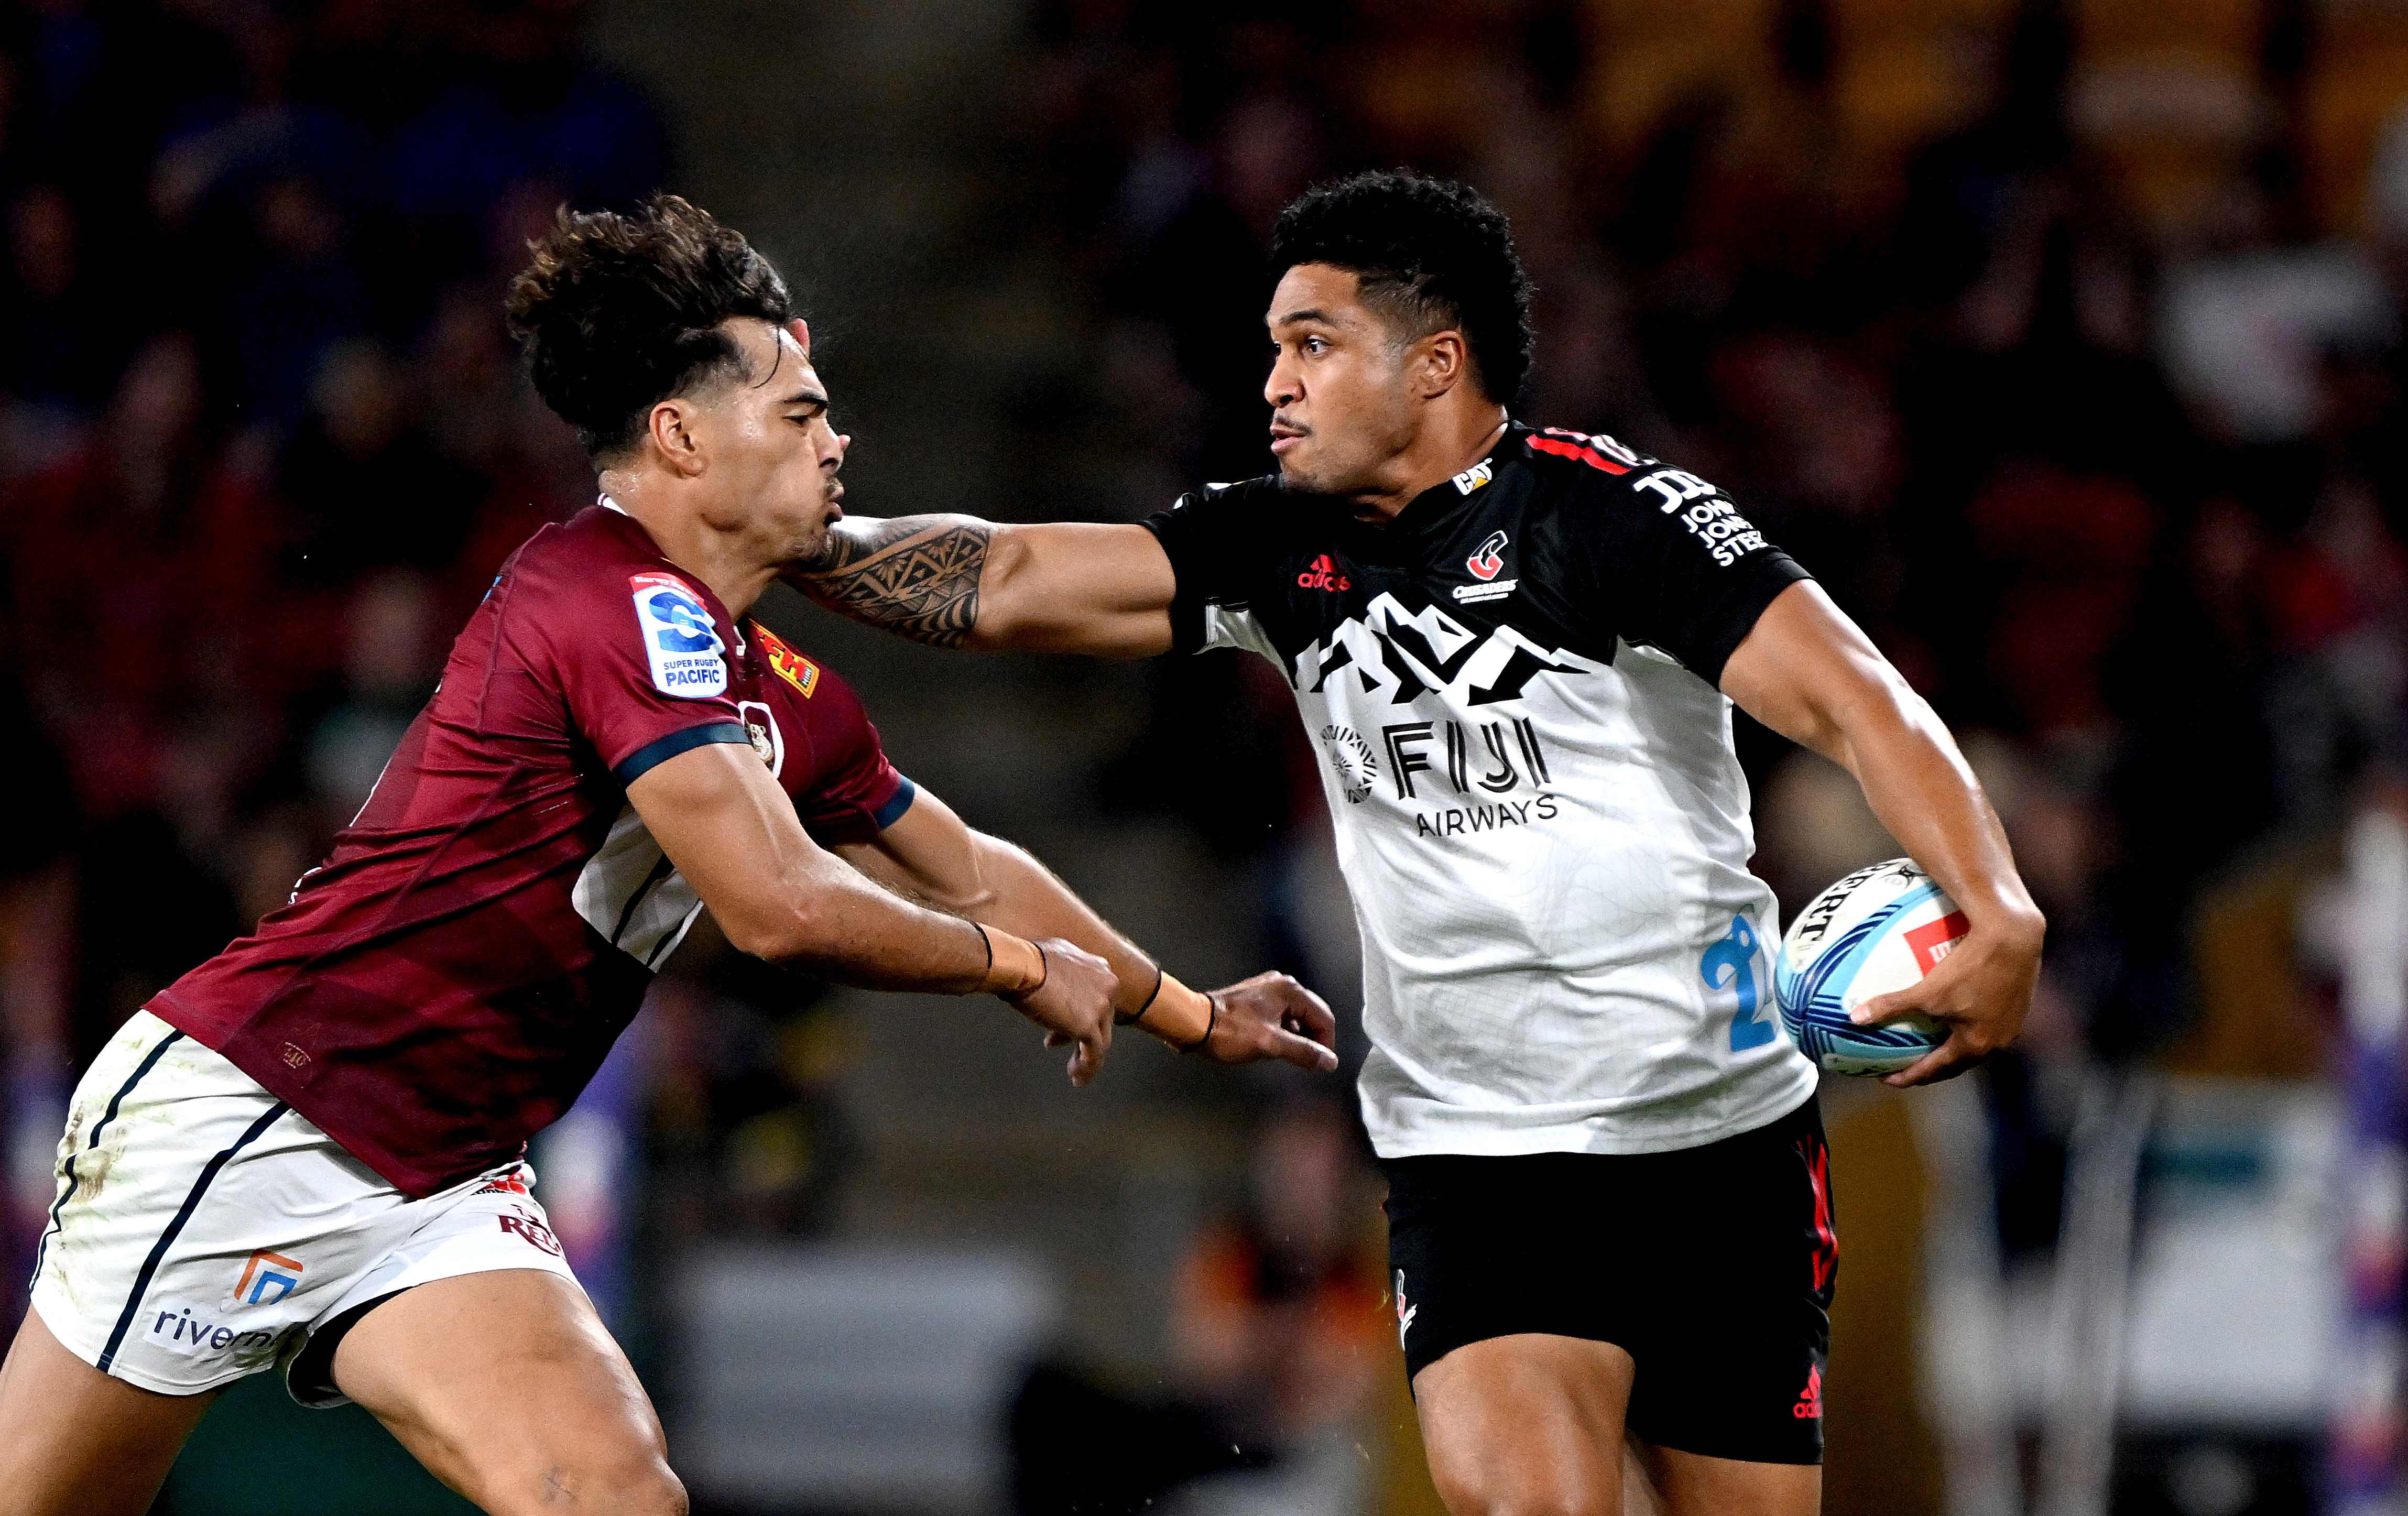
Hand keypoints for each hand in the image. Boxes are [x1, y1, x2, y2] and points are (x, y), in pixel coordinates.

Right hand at [1011, 938, 1118, 1085]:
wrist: (1021, 965)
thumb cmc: (1028, 958)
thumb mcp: (1057, 955)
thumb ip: (1068, 969)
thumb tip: (1058, 978)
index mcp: (1101, 968)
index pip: (1096, 997)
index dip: (1079, 1011)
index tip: (1059, 1023)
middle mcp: (1108, 985)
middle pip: (1100, 1019)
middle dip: (1078, 1032)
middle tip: (1055, 1042)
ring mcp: (1101, 1006)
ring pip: (1101, 1040)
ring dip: (1088, 1057)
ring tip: (1075, 1072)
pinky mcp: (1088, 1026)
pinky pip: (1094, 1054)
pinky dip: (1087, 1068)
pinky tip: (1077, 1078)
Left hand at [1194, 971, 1340, 1072]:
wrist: (1193, 1023)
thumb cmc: (1230, 1032)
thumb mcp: (1271, 1044)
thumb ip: (1303, 1052)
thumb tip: (1329, 1062)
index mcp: (1290, 991)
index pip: (1324, 1018)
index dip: (1325, 1044)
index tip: (1318, 1064)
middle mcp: (1281, 985)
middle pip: (1311, 1016)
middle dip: (1309, 1040)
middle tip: (1300, 1061)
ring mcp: (1266, 990)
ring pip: (1294, 1017)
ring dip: (1293, 1037)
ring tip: (1279, 1054)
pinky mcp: (1254, 998)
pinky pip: (1278, 1016)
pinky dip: (1280, 1032)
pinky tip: (1267, 1045)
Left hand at [1854, 912, 2043, 1087]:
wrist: (2013, 938)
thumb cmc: (1970, 968)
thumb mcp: (1927, 991)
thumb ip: (1892, 1005)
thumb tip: (1855, 1018)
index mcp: (1976, 1045)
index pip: (1936, 1070)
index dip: (1909, 1076)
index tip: (1888, 1078)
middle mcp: (1997, 1041)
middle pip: (1957, 1063)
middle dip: (1930, 1068)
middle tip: (1904, 1067)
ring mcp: (2011, 1024)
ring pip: (1973, 1044)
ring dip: (1950, 1049)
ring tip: (1927, 1045)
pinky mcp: (2016, 1003)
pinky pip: (1984, 1023)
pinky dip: (1964, 1027)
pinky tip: (1953, 1015)